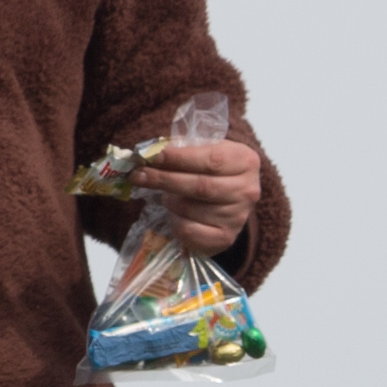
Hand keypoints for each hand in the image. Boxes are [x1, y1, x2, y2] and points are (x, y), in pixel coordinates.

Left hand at [138, 138, 260, 253]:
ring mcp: (238, 217)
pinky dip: (175, 221)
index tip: (152, 156)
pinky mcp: (226, 238)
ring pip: (191, 209)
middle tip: (139, 175)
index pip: (211, 159)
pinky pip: (189, 231)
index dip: (179, 158)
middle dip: (164, 179)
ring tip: (166, 195)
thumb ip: (183, 149)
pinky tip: (176, 214)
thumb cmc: (212, 170)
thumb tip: (149, 152)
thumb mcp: (205, 151)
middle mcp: (248, 190)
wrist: (230, 199)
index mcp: (246, 161)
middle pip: (200, 186)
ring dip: (170, 201)